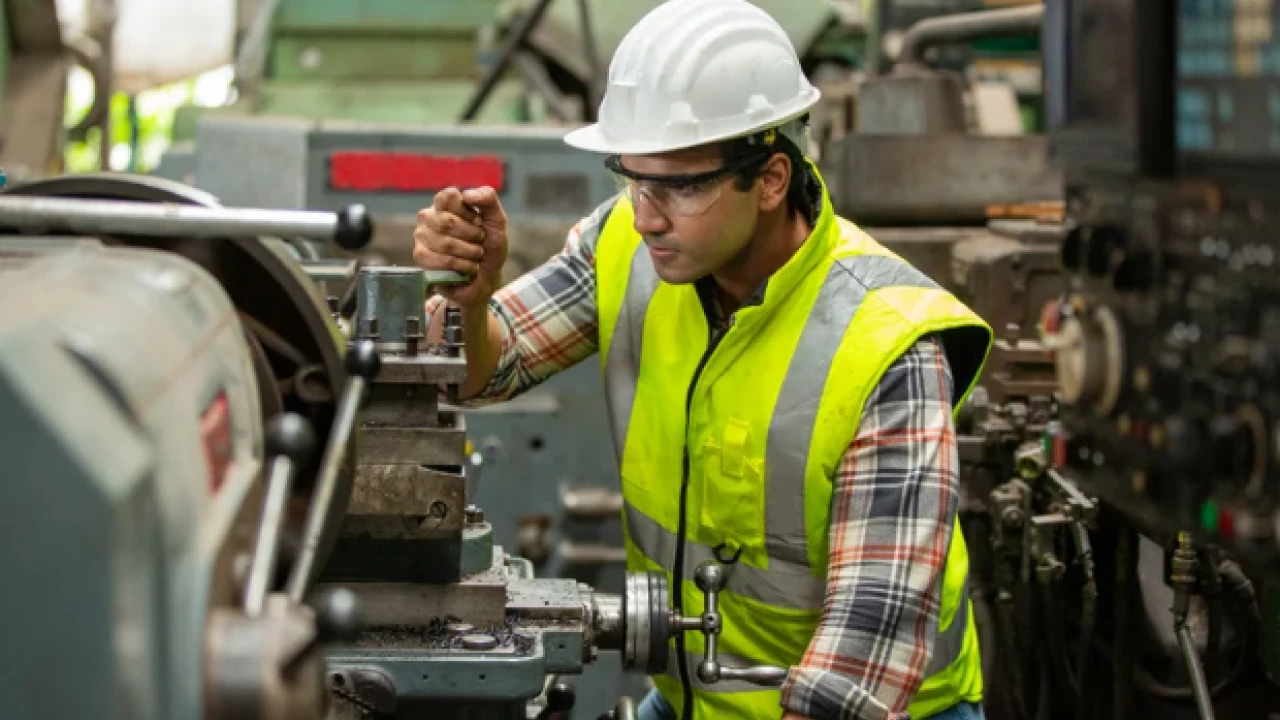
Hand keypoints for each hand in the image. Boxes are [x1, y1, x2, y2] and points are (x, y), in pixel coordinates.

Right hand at [413, 186, 508, 308]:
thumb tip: (467, 194)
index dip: (469, 213)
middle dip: (472, 236)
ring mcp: (421, 236)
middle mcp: (429, 216)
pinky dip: (461, 266)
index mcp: (445, 203)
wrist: (487, 276)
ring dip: (469, 253)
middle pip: (446, 221)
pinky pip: (439, 260)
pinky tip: (467, 267)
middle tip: (479, 241)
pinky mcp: (421, 256)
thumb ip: (488, 199)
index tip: (479, 222)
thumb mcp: (496, 220)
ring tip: (475, 255)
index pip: (448, 197)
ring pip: (445, 243)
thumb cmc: (489, 245)